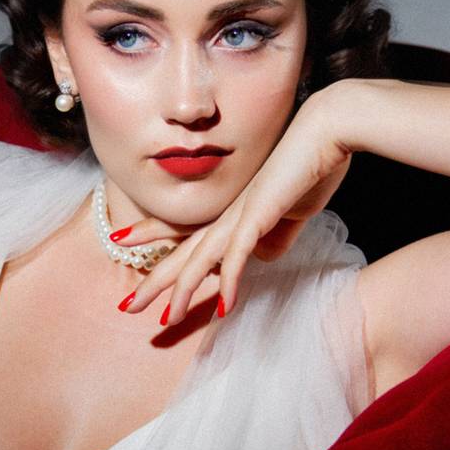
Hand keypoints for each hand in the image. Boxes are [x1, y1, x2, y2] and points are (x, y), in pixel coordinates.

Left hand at [115, 93, 354, 324]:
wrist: (327, 130)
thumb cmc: (311, 166)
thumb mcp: (290, 211)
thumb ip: (275, 236)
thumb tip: (262, 258)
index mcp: (231, 211)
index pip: (185, 232)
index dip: (154, 240)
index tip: (122, 246)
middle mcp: (227, 213)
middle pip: (182, 252)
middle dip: (154, 282)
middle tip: (126, 306)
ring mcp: (240, 214)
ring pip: (201, 259)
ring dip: (182, 292)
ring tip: (166, 320)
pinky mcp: (260, 214)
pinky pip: (239, 254)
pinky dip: (231, 281)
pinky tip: (223, 307)